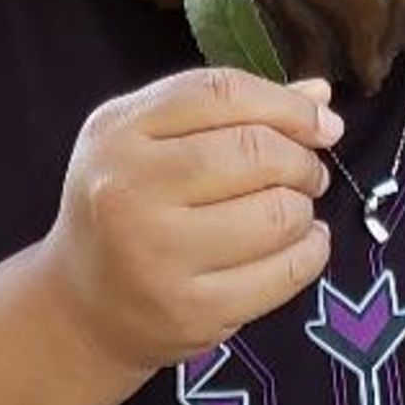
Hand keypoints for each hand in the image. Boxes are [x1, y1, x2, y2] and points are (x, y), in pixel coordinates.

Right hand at [42, 67, 341, 374]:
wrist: (82, 307)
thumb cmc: (126, 204)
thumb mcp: (151, 139)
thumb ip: (229, 109)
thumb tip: (319, 96)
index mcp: (118, 132)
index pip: (220, 93)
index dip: (287, 104)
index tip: (322, 123)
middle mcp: (129, 190)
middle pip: (254, 151)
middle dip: (301, 159)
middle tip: (308, 171)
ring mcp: (159, 256)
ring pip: (277, 213)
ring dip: (305, 207)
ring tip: (294, 209)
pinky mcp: (193, 311)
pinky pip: (284, 272)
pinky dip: (311, 251)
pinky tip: (302, 244)